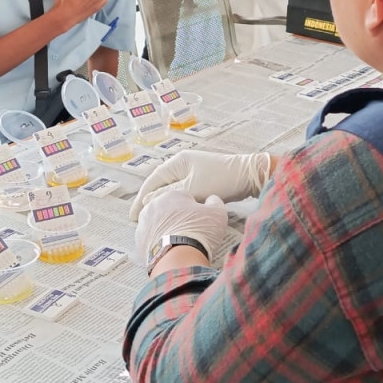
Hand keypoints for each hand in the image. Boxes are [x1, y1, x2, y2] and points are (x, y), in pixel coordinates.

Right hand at [129, 149, 271, 219]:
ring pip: (171, 191)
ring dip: (163, 204)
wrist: (249, 176)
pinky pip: (183, 193)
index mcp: (178, 161)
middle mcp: (183, 164)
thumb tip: (148, 202)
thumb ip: (169, 195)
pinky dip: (175, 203)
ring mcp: (192, 172)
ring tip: (152, 220)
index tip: (133, 216)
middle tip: (139, 221)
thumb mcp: (192, 188)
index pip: (153, 181)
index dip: (142, 199)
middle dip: (150, 203)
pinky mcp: (201, 181)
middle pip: (160, 185)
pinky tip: (172, 214)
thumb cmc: (221, 179)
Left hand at [135, 187, 227, 269]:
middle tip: (190, 232)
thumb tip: (212, 200)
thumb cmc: (198, 233)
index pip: (185, 198)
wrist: (178, 259)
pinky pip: (150, 239)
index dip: (195, 210)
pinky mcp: (139, 241)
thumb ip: (215, 202)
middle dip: (178, 218)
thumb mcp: (217, 213)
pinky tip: (169, 250)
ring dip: (166, 230)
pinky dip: (158, 244)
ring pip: (158, 224)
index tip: (199, 221)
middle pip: (170, 210)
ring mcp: (144, 223)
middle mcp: (154, 205)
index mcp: (172, 195)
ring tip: (179, 243)